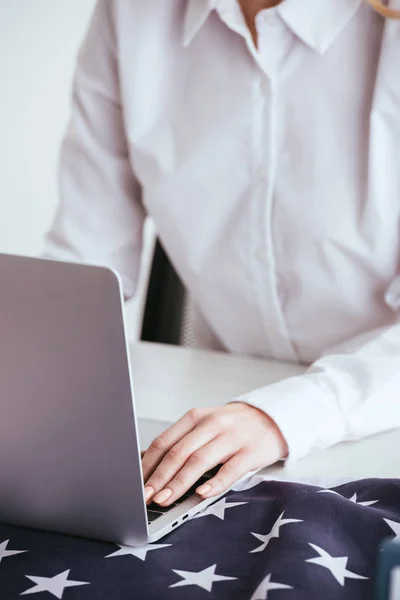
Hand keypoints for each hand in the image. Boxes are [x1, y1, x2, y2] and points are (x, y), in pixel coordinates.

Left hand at [141, 402, 287, 505]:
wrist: (272, 417)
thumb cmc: (231, 427)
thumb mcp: (203, 427)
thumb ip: (179, 442)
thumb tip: (145, 461)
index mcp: (196, 418)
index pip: (165, 441)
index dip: (148, 464)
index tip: (134, 483)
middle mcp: (212, 424)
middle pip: (179, 452)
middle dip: (160, 477)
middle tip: (146, 497)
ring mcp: (232, 437)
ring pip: (200, 461)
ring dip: (180, 483)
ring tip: (165, 500)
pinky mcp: (250, 452)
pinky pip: (230, 469)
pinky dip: (215, 482)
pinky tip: (201, 494)